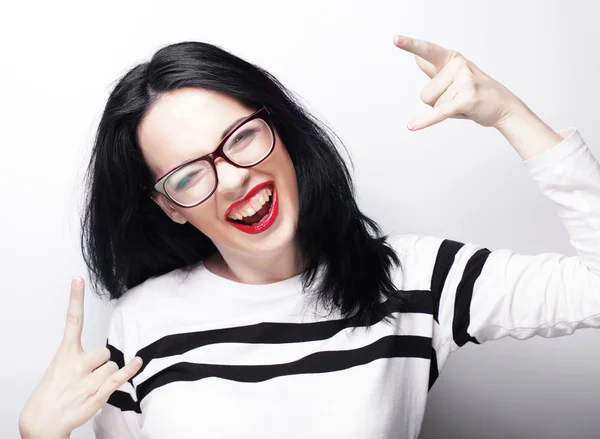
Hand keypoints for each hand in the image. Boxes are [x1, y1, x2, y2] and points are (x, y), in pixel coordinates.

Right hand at [18, 278, 142, 438]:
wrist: (42, 422)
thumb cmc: (53, 393)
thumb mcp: (58, 367)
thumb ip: (78, 356)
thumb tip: (102, 354)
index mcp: (65, 354)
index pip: (72, 321)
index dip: (75, 299)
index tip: (78, 280)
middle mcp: (76, 364)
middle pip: (105, 351)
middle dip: (101, 362)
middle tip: (87, 376)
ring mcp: (87, 380)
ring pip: (112, 366)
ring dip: (106, 376)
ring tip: (89, 388)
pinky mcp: (97, 394)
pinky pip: (119, 377)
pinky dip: (131, 369)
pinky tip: (138, 362)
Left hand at [393, 35, 523, 130]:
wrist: (504, 106)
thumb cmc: (475, 91)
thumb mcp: (454, 76)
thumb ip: (434, 68)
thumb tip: (417, 58)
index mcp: (453, 58)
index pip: (427, 51)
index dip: (410, 45)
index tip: (395, 39)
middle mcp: (458, 66)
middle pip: (425, 94)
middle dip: (439, 102)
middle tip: (459, 99)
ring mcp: (464, 81)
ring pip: (433, 105)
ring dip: (446, 110)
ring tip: (464, 104)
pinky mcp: (466, 100)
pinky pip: (439, 112)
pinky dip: (425, 121)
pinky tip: (411, 127)